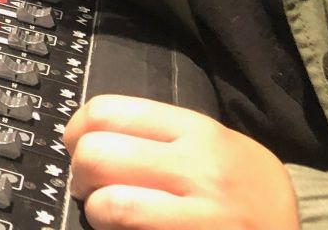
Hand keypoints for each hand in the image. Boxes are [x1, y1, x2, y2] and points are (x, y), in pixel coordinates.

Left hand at [63, 94, 299, 229]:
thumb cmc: (250, 194)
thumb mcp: (219, 147)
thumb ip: (162, 137)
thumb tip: (92, 135)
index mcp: (197, 131)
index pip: (108, 111)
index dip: (77, 130)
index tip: (77, 146)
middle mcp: (199, 168)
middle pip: (97, 154)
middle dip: (80, 173)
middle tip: (90, 186)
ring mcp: (201, 215)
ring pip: (109, 204)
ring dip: (96, 212)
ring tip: (107, 215)